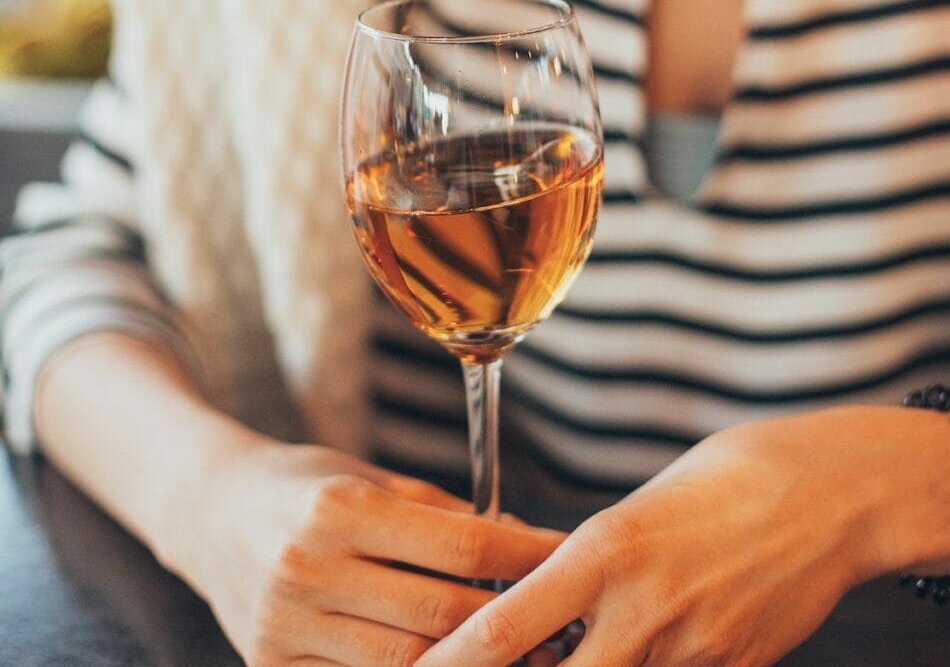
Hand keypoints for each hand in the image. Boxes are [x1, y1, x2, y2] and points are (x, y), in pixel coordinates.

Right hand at [172, 440, 563, 666]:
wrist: (209, 511)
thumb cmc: (304, 484)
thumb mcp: (370, 476)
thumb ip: (442, 514)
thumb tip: (518, 541)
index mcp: (341, 508)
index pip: (461, 547)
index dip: (525, 557)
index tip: (566, 555)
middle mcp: (309, 568)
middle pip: (441, 613)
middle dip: (509, 620)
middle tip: (557, 618)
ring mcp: (286, 627)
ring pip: (406, 664)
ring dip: (469, 659)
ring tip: (516, 650)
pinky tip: (445, 660)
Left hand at [415, 407, 949, 666]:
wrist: (826, 490)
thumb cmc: (722, 480)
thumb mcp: (638, 509)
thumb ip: (588, 565)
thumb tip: (541, 600)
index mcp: (603, 551)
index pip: (504, 630)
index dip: (450, 663)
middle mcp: (639, 609)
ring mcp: (690, 649)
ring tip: (574, 650)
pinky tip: (632, 651)